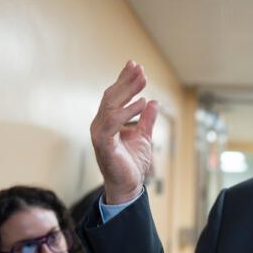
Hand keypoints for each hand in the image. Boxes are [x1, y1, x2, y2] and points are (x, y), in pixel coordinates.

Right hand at [90, 60, 158, 203]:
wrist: (128, 186)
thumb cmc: (132, 164)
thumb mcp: (144, 137)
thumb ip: (146, 120)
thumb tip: (153, 102)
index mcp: (108, 122)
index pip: (115, 96)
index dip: (124, 80)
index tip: (136, 65)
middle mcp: (100, 125)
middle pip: (111, 96)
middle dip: (126, 81)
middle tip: (140, 68)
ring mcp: (99, 134)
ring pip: (110, 105)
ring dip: (127, 91)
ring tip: (143, 81)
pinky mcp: (103, 144)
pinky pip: (113, 122)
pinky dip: (127, 111)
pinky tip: (141, 103)